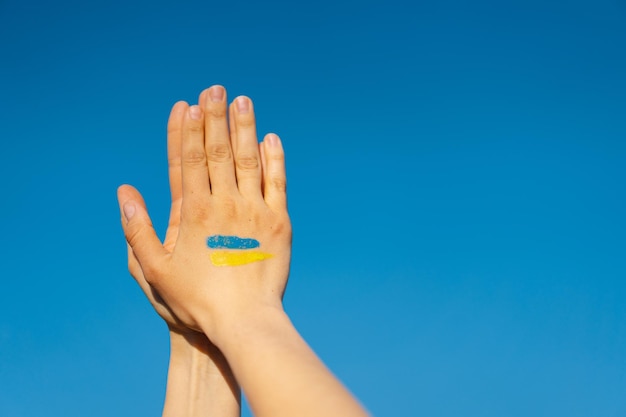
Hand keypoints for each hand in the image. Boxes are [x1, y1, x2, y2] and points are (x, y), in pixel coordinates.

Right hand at [117, 85, 291, 340]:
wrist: (243, 321)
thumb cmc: (195, 300)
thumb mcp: (153, 270)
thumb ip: (137, 230)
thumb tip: (125, 193)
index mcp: (193, 212)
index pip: (187, 160)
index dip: (185, 129)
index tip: (186, 104)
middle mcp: (224, 204)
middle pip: (217, 151)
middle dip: (215, 117)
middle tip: (215, 88)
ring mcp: (254, 211)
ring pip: (248, 159)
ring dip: (244, 127)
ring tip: (242, 100)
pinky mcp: (279, 222)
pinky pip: (277, 183)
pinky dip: (274, 159)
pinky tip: (271, 138)